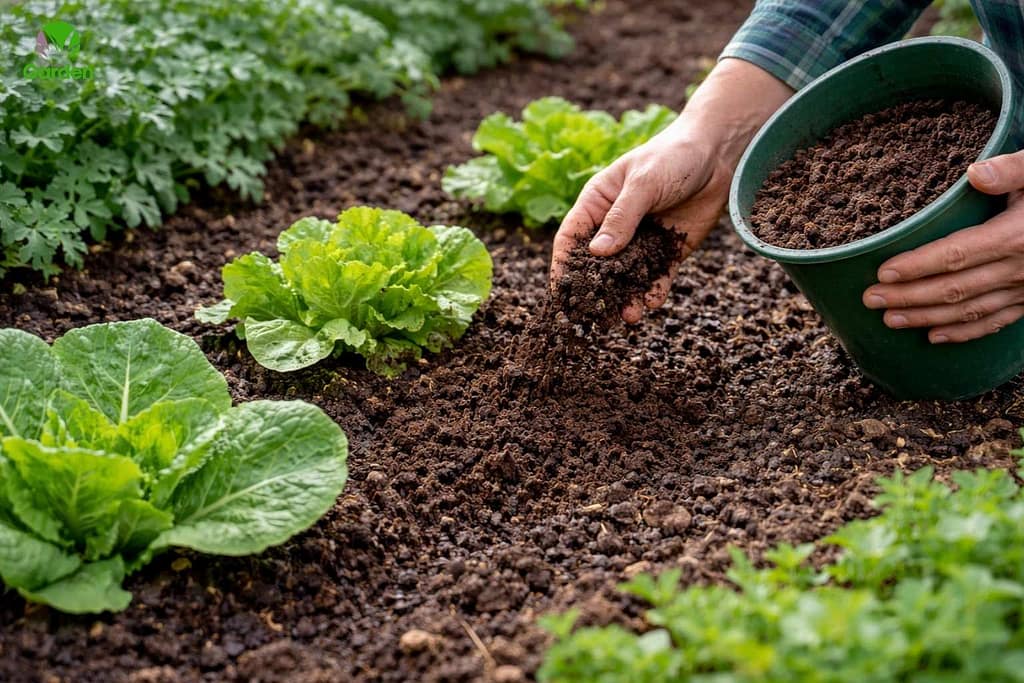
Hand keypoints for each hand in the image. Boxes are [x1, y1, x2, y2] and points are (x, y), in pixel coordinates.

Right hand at [551, 134, 730, 322]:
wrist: (718, 154)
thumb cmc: (671, 156)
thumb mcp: (644, 184)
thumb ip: (622, 218)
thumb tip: (597, 253)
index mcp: (597, 203)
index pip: (571, 239)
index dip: (563, 265)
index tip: (561, 292)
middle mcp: (615, 225)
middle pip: (598, 264)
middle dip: (596, 291)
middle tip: (594, 316)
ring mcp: (641, 240)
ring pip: (627, 275)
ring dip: (626, 296)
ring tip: (630, 316)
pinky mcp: (667, 249)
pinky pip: (657, 275)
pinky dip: (654, 290)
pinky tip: (653, 303)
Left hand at [863, 152, 1023, 342]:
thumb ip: (1013, 169)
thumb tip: (975, 173)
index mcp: (1017, 236)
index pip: (956, 255)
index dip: (917, 266)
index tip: (883, 271)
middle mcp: (1022, 268)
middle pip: (954, 288)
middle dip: (908, 296)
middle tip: (870, 299)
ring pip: (970, 311)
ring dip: (927, 317)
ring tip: (889, 319)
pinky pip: (996, 322)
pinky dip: (964, 332)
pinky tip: (934, 336)